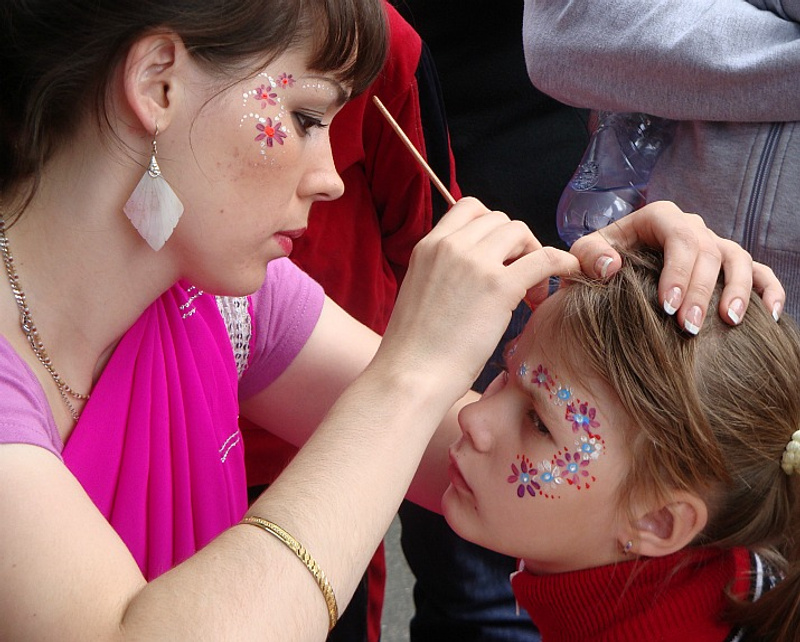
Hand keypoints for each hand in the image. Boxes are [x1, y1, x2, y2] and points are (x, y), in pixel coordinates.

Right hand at [379, 197, 578, 398]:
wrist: (410, 376)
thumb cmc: (415, 349)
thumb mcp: (419, 291)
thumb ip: (444, 271)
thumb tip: (473, 272)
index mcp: (427, 246)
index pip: (470, 209)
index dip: (492, 229)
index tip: (500, 255)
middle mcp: (450, 246)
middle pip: (500, 220)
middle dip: (516, 245)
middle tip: (522, 280)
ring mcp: (474, 263)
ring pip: (521, 232)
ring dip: (533, 254)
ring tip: (532, 293)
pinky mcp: (498, 286)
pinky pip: (544, 258)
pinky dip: (562, 262)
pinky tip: (570, 274)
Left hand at [569, 201, 785, 333]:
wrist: (613, 262)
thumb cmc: (600, 257)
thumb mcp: (585, 252)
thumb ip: (589, 255)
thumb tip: (611, 266)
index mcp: (660, 217)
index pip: (679, 239)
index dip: (678, 272)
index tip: (667, 307)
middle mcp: (692, 226)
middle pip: (708, 253)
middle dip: (701, 292)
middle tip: (688, 328)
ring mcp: (713, 244)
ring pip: (738, 260)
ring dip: (737, 291)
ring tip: (729, 322)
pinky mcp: (727, 264)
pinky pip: (758, 272)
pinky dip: (768, 290)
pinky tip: (768, 316)